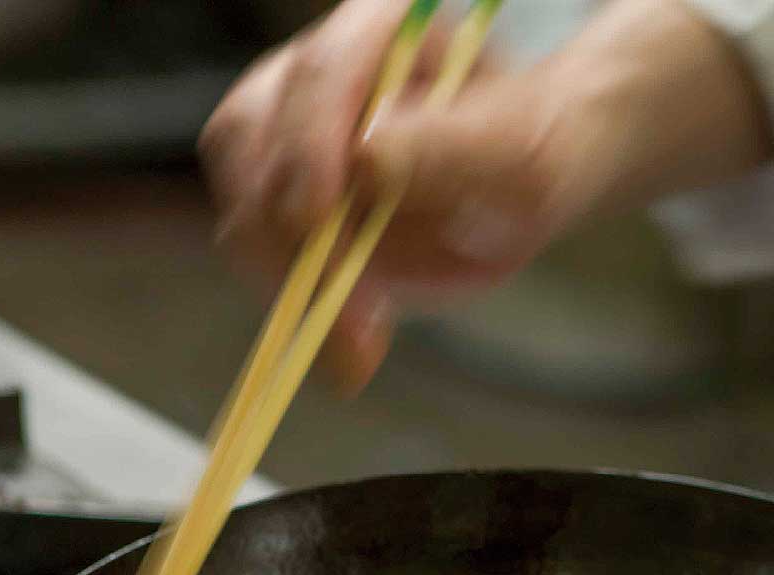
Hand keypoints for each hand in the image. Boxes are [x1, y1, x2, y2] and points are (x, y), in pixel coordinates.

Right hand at [200, 0, 773, 389]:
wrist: (522, 184)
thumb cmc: (531, 153)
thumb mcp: (522, 153)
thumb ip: (454, 147)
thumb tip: (368, 158)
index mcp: (378, 31)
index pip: (319, 78)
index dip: (308, 149)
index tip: (319, 222)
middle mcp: (314, 73)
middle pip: (252, 139)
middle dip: (289, 237)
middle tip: (348, 321)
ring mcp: (285, 133)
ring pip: (242, 200)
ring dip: (287, 278)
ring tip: (357, 342)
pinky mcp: (279, 196)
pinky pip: (258, 248)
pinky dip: (294, 301)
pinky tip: (348, 343)